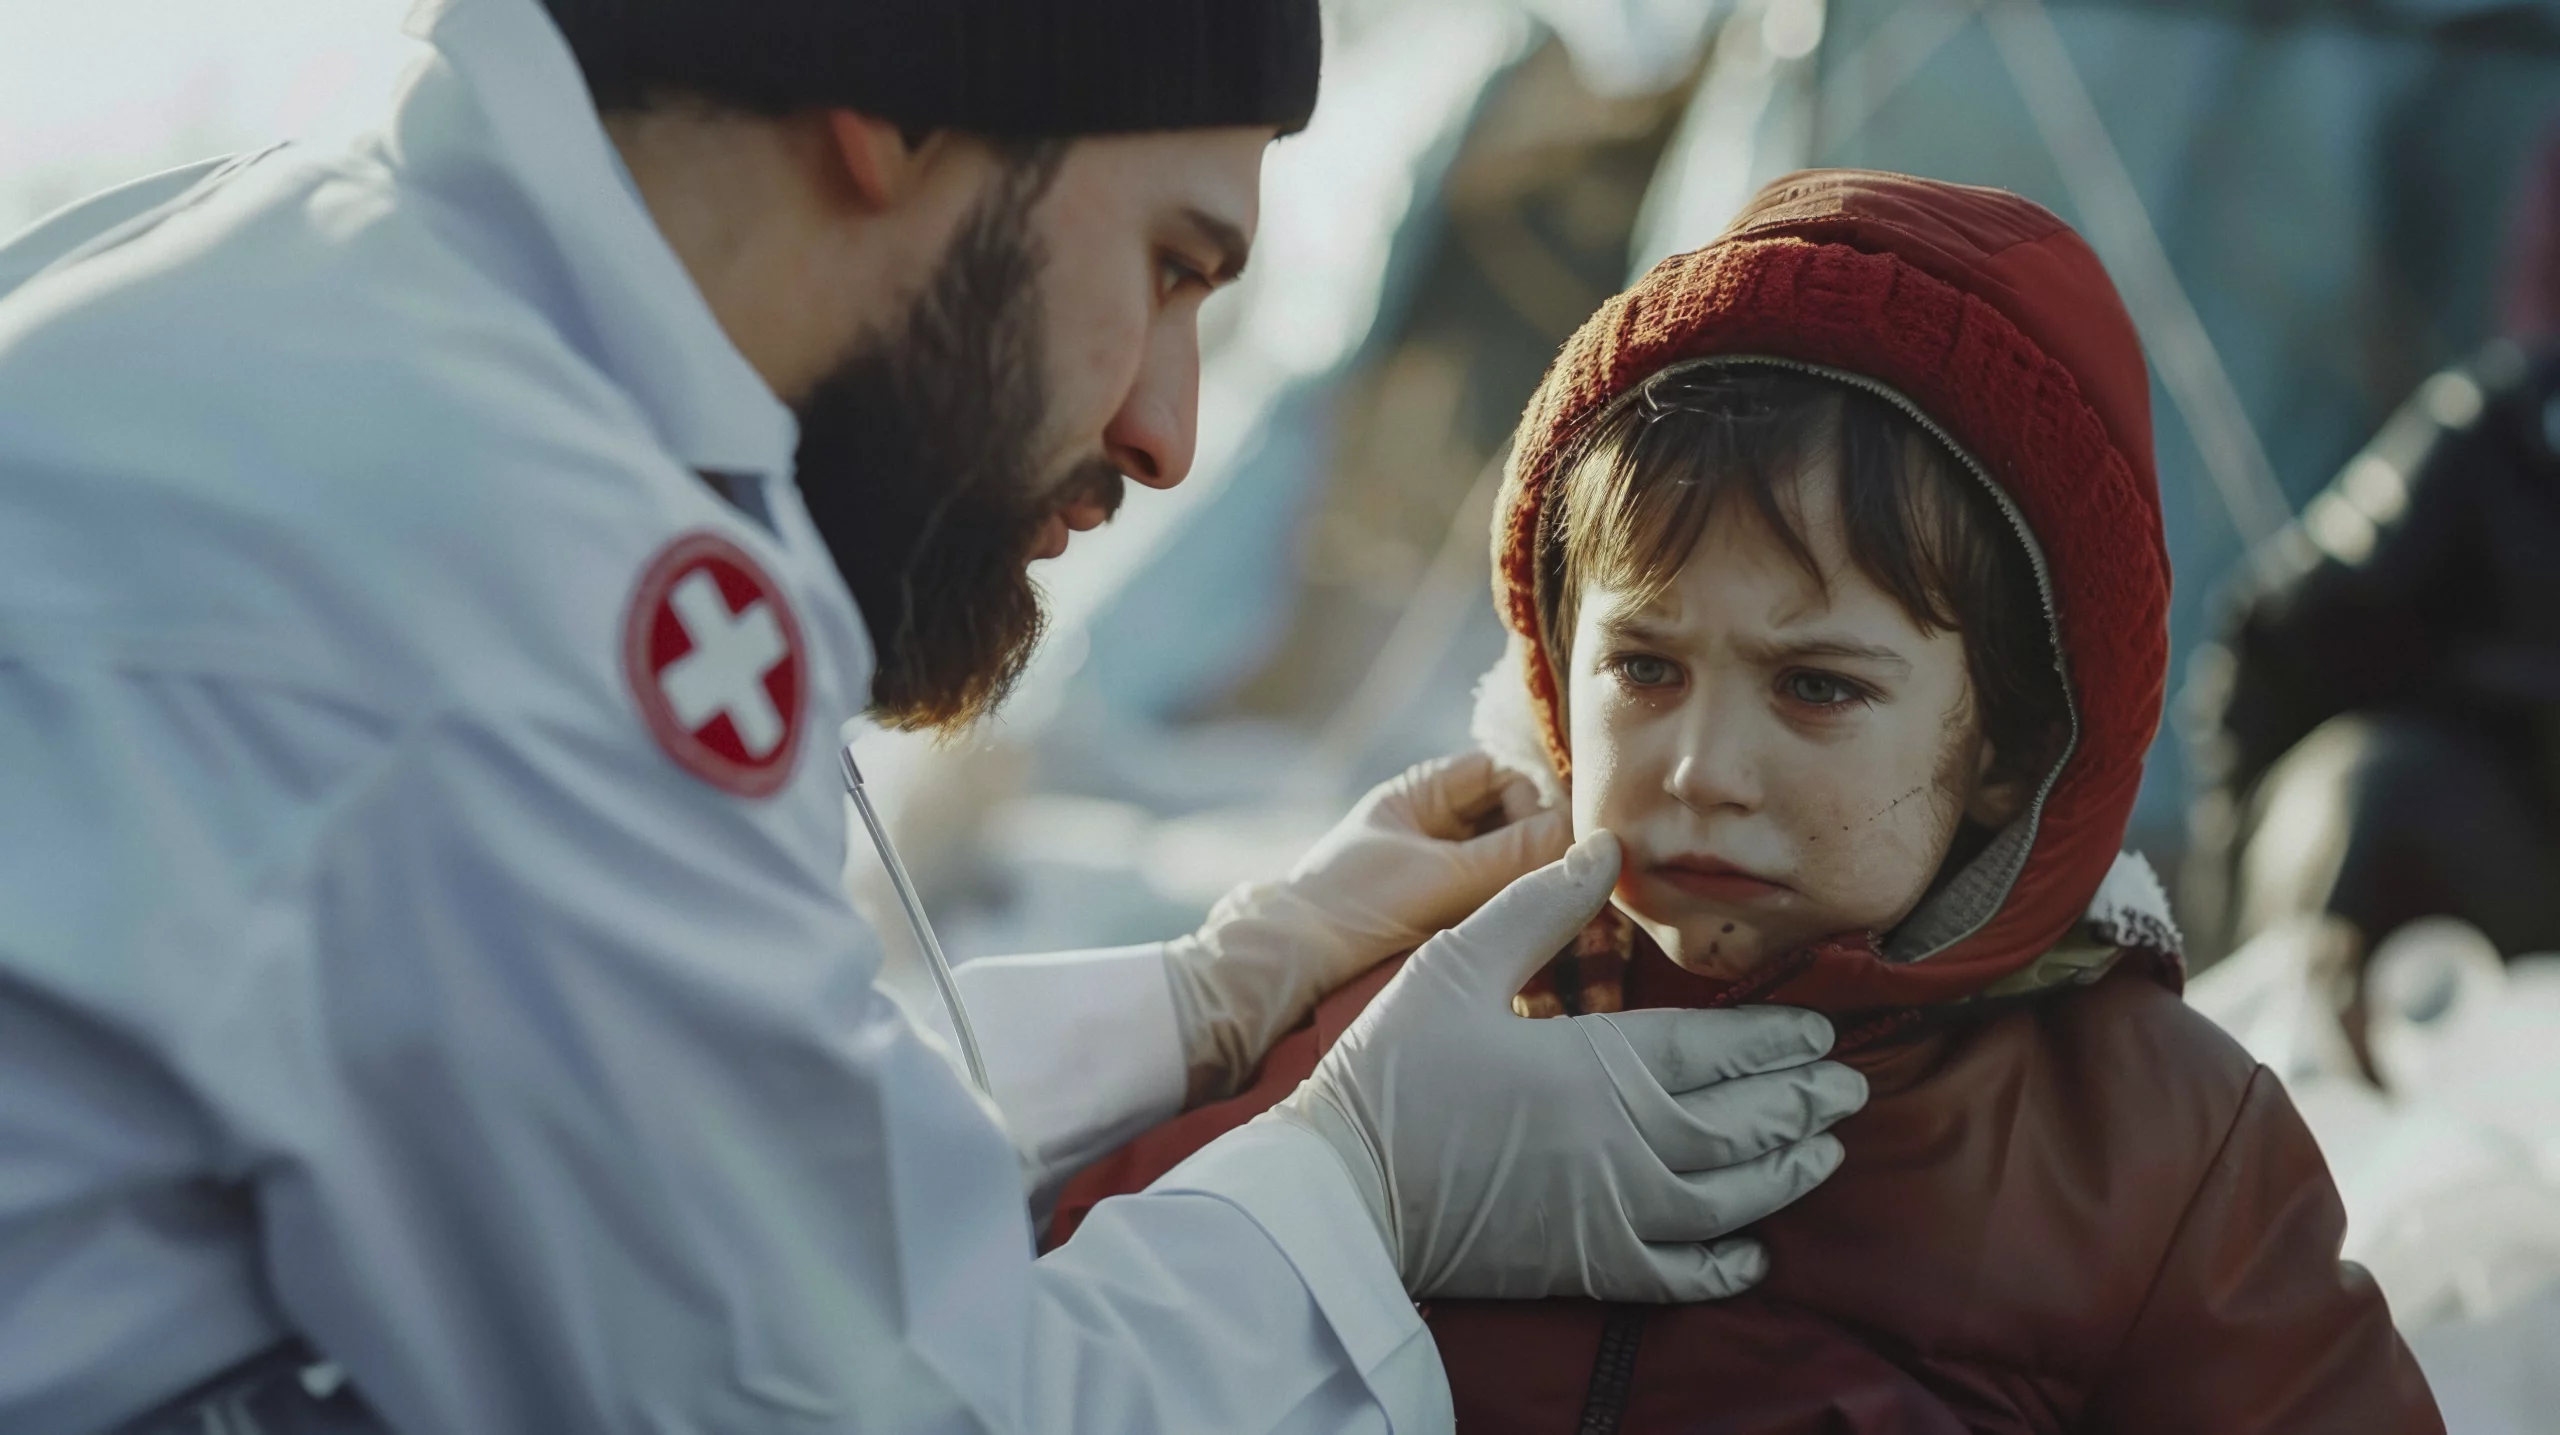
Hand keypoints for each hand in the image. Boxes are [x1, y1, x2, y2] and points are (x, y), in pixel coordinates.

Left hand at [1163, 752, 1568, 1101]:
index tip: (1564, 837)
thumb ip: (1517, 856)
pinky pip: (1492, 899)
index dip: (1539, 797)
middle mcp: (1431, 824)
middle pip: (1512, 819)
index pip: (1504, 772)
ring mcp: (1434, 869)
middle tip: (1573, 878)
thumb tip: (1590, 837)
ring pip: (1507, 863)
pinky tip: (1537, 933)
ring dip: (1533, 882)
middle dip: (1543, 844)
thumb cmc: (1352, 905)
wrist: (1287, 967)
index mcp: (1421, 793)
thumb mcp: (1443, 876)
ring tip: (1562, 909)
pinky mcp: (1438, 913)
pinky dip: (1515, 910)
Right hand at [1265, 832, 1866, 1299]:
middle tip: (1849, 1089)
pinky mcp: (1586, 1265)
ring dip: (1788, 1173)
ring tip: (1825, 1152)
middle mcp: (1626, 1143)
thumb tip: (1606, 846)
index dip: (1780, 1040)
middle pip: (1745, 1123)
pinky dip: (1730, 1263)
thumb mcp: (1456, 963)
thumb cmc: (1393, 1071)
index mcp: (1600, 1064)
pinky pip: (1683, 1273)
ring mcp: (1612, 1213)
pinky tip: (1755, 1250)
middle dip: (1804, 1102)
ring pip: (1733, 1197)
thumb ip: (1540, 905)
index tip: (1821, 1032)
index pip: (1721, 1048)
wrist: (1339, 1189)